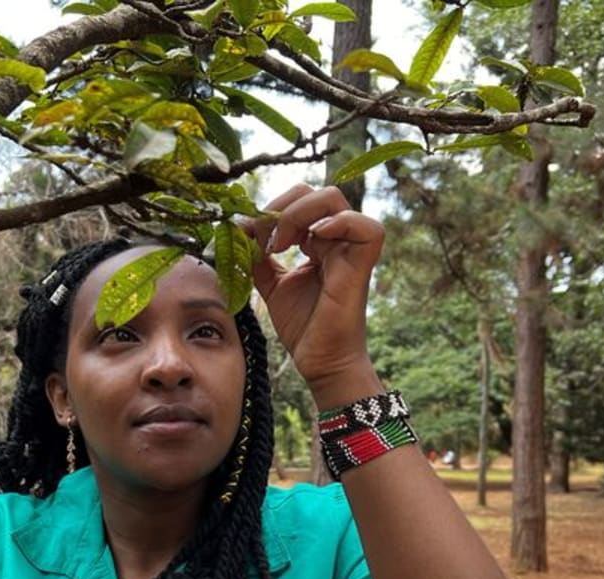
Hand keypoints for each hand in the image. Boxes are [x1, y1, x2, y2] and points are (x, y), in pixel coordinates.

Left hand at [242, 185, 383, 390]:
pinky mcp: (363, 265)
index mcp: (319, 241)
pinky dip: (337, 224)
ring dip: (297, 213)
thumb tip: (237, 230)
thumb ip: (257, 256)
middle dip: (280, 207)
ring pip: (333, 198)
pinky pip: (366, 227)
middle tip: (263, 239)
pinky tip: (312, 241)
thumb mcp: (270, 283)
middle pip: (314, 192)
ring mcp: (351, 249)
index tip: (247, 236)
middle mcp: (337, 239)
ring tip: (278, 245)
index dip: (269, 211)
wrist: (319, 361)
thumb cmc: (302, 325)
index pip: (297, 201)